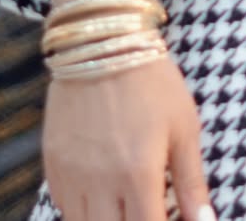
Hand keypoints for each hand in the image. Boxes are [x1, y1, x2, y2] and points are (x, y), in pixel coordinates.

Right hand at [42, 55, 214, 220]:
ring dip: (108, 220)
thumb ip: (192, 183)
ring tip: (125, 204)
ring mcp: (72, 177)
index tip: (168, 216)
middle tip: (146, 207)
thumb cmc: (153, 82)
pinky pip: (65, 207)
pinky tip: (103, 193)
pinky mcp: (52, 166)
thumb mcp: (184, 127)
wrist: (103, 42)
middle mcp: (100, 184)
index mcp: (139, 176)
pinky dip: (84, 210)